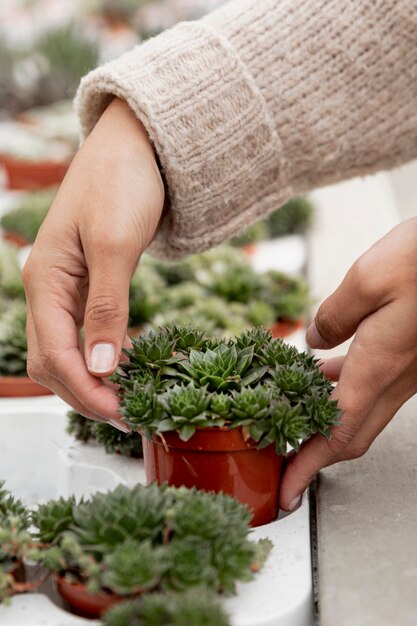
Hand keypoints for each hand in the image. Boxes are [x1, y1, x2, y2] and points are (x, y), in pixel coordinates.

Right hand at [23, 98, 164, 428]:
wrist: (139, 147)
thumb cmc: (122, 183)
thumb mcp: (114, 245)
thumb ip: (106, 307)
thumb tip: (102, 367)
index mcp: (45, 278)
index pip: (54, 353)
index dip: (85, 389)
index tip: (120, 413)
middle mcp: (49, 287)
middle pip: (53, 359)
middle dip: (86, 392)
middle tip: (127, 416)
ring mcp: (67, 286)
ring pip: (67, 350)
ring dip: (92, 380)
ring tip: (128, 401)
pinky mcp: (89, 283)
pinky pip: (85, 332)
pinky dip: (102, 356)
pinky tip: (126, 367)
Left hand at [279, 218, 416, 509]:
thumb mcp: (368, 280)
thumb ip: (335, 316)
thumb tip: (313, 339)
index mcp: (381, 366)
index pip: (337, 433)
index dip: (309, 466)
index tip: (288, 492)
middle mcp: (398, 376)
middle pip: (352, 434)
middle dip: (315, 455)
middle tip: (285, 462)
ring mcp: (409, 369)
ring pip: (362, 410)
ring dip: (326, 420)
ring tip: (292, 416)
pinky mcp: (412, 354)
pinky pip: (372, 384)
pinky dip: (342, 388)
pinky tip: (326, 369)